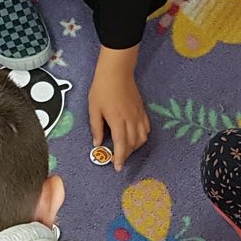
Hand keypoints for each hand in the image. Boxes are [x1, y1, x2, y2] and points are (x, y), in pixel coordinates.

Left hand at [88, 46, 148, 169]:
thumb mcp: (94, 109)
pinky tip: (135, 138)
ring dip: (134, 147)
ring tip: (125, 150)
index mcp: (117, 121)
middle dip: (126, 155)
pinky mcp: (142, 110)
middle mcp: (130, 120)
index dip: (119, 158)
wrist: (116, 72)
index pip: (120, 145)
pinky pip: (146, 128)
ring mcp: (138, 115)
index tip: (117, 168)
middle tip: (118, 160)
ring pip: (141, 138)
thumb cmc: (102, 89)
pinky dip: (142, 137)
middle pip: (132, 144)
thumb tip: (97, 143)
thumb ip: (96, 128)